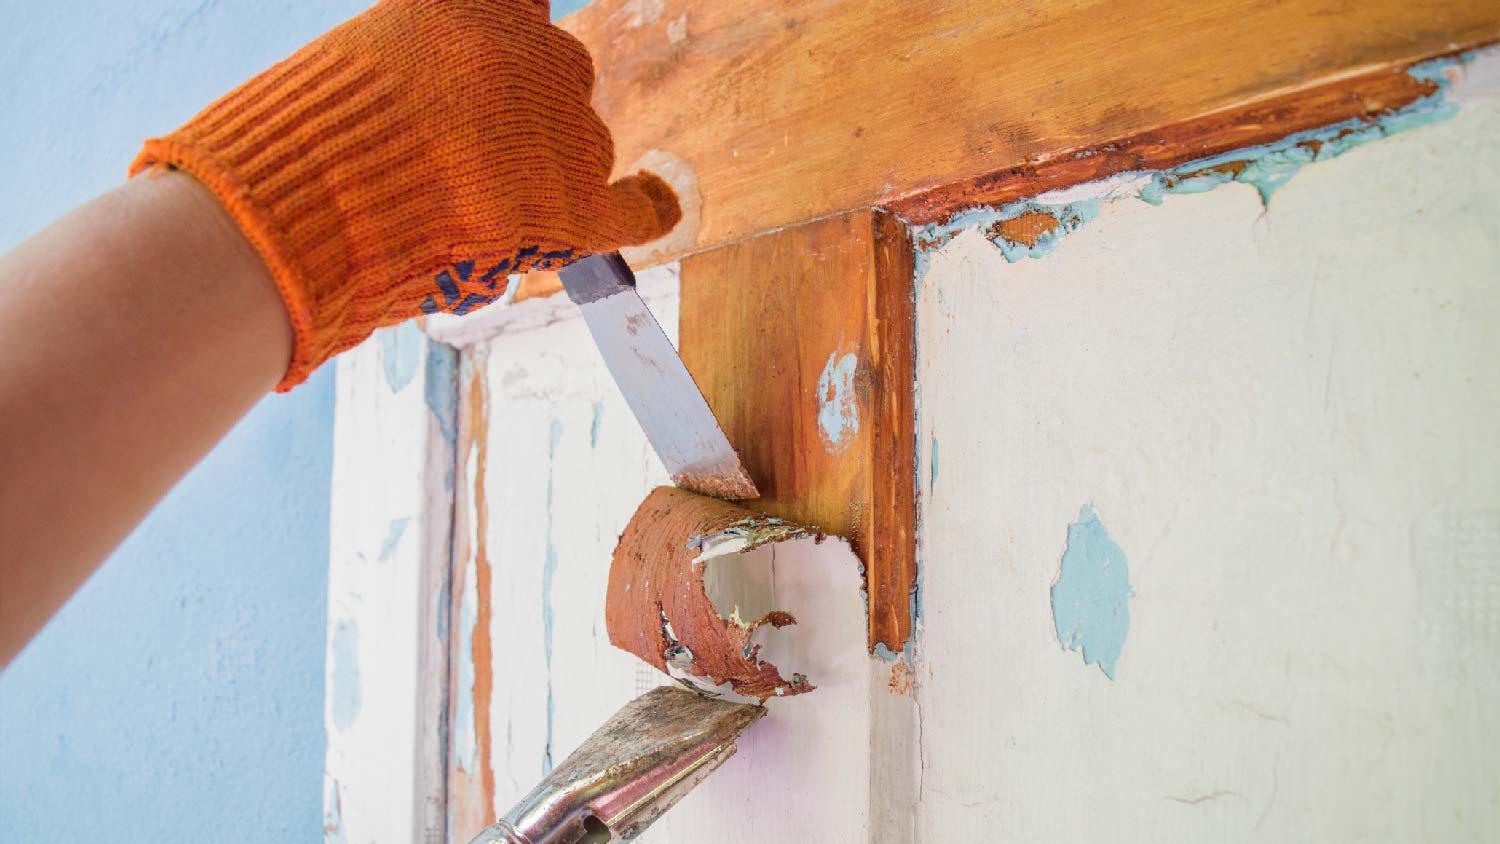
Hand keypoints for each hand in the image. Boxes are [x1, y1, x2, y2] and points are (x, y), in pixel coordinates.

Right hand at [131, 0, 680, 389]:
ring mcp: (563, 128)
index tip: (490, 83)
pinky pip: (635, 207)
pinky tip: (656, 197)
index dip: (510, 58)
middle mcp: (533, 53)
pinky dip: (648, 205)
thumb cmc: (304, 143)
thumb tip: (444, 114)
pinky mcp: (576, 205)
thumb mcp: (359, 61)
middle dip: (521, 123)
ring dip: (542, 178)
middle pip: (555, 85)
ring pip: (579, 150)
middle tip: (456, 168)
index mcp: (475, 7)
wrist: (310, 204)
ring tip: (464, 215)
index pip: (521, 14)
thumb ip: (416, 65)